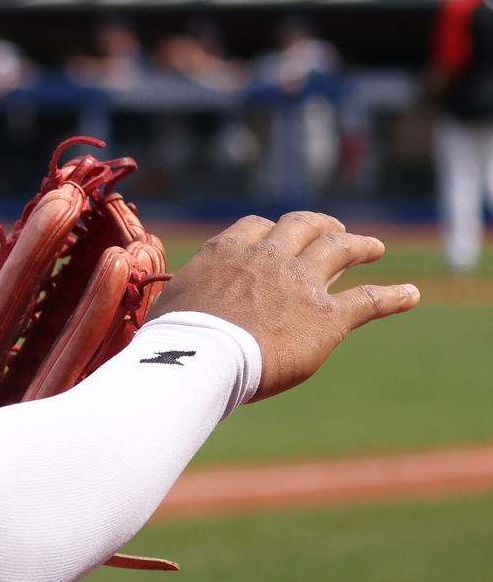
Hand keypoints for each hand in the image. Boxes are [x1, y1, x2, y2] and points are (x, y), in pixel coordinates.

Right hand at [150, 211, 418, 399]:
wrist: (200, 357)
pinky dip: (393, 296)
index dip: (270, 230)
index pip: (255, 226)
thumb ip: (186, 295)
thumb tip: (176, 308)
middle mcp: (268, 258)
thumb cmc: (174, 339)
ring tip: (373, 248)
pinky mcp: (327, 315)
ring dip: (360, 245)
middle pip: (302, 225)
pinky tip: (411, 296)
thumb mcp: (171, 303)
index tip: (274, 236)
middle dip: (319, 225)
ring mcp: (301, 283)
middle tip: (332, 231)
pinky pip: (369, 299)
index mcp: (228, 252)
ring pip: (340, 249)